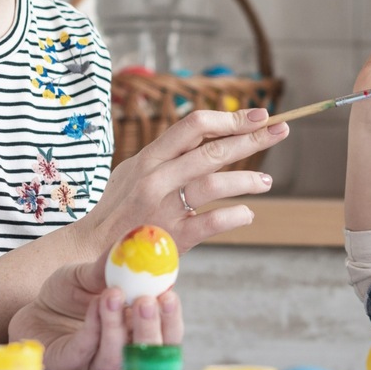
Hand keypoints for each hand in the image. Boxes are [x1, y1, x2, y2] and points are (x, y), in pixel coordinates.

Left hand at [8, 248, 182, 369]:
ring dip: (118, 326)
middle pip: (149, 351)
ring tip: (113, 294)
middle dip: (151, 327)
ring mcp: (96, 359)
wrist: (34, 308)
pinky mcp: (69, 363)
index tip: (169, 294)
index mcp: (137, 326)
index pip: (166, 331)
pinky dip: (92, 328)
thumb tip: (134, 243)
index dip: (171, 317)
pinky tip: (93, 305)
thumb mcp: (89, 272)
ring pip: (117, 357)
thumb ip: (111, 265)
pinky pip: (85, 351)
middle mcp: (123, 347)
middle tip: (147, 301)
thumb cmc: (68, 292)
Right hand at [84, 107, 288, 254]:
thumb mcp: (133, 172)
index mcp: (149, 157)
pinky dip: (236, 216)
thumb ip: (166, 154)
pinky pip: (212, 223)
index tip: (258, 115)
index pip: (193, 125)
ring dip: (247, 180)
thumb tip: (205, 132)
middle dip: (251, 138)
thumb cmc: (117, 210)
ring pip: (215, 184)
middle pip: (212, 150)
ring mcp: (164, 208)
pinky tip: (247, 213)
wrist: (90, 254)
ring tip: (266, 181)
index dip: (230, 118)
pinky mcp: (172, 239)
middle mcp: (156, 178)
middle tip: (280, 131)